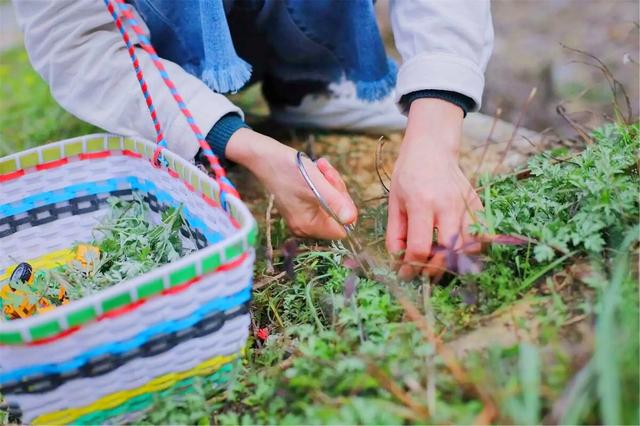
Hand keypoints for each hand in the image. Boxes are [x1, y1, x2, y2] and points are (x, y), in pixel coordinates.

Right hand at [226, 128, 357, 238]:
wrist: (265, 156)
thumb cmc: (287, 169)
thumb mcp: (316, 183)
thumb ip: (335, 202)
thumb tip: (351, 219)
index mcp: (308, 225)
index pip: (342, 229)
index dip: (344, 208)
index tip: (335, 188)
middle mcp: (305, 226)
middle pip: (337, 215)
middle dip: (337, 191)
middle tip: (327, 172)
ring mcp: (303, 217)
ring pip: (332, 204)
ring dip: (330, 183)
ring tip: (320, 166)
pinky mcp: (301, 207)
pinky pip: (322, 199)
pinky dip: (323, 183)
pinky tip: (317, 169)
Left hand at [386, 98, 482, 279]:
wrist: (432, 148)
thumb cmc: (409, 173)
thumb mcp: (394, 201)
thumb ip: (396, 233)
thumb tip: (399, 260)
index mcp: (422, 202)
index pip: (420, 246)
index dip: (411, 266)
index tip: (405, 273)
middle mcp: (448, 204)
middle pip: (448, 251)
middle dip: (435, 269)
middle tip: (424, 273)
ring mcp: (467, 204)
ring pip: (470, 247)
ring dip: (456, 262)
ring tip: (440, 263)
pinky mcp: (478, 204)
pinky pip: (482, 235)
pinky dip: (471, 248)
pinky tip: (456, 250)